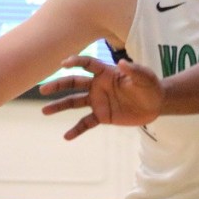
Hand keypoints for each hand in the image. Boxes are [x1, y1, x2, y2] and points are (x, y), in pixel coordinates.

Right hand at [39, 56, 162, 139]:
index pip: (87, 65)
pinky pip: (86, 123)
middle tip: (43, 90)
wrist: (156, 104)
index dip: (75, 62)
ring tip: (44, 111)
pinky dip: (77, 129)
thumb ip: (134, 70)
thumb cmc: (150, 86)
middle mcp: (97, 86)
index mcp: (106, 73)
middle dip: (58, 85)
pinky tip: (66, 136)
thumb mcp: (145, 77)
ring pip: (74, 102)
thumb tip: (122, 62)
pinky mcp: (102, 116)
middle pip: (74, 83)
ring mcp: (98, 101)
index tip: (64, 64)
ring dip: (59, 106)